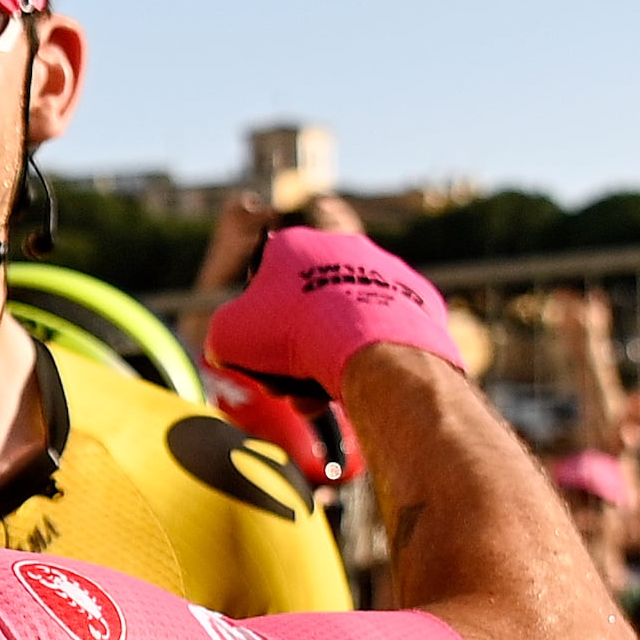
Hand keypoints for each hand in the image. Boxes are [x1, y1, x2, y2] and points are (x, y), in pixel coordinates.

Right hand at [203, 225, 465, 393]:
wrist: (369, 347)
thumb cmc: (293, 335)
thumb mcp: (229, 337)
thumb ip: (223, 336)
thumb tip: (226, 349)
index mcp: (293, 244)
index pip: (265, 282)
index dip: (258, 325)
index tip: (260, 358)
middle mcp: (340, 246)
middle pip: (306, 306)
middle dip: (293, 351)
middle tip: (289, 387)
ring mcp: (383, 269)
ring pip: (345, 320)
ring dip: (328, 358)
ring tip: (321, 394)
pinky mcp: (416, 297)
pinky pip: (385, 329)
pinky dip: (372, 353)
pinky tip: (361, 379)